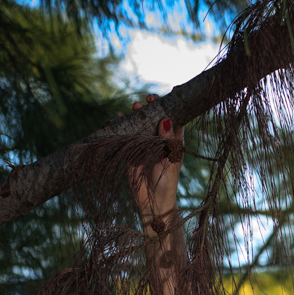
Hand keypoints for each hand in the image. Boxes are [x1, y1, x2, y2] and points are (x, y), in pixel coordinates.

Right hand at [125, 94, 182, 226]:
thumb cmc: (167, 184)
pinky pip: (126, 135)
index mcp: (174, 142)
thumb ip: (167, 142)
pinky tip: (117, 120)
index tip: (172, 90)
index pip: (175, 119)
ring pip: (140, 124)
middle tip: (145, 100)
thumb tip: (166, 119)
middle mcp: (159, 141)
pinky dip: (121, 126)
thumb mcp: (169, 162)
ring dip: (136, 115)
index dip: (174, 105)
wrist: (153, 204)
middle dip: (151, 107)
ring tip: (132, 108)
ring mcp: (145, 145)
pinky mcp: (132, 152)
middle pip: (155, 118)